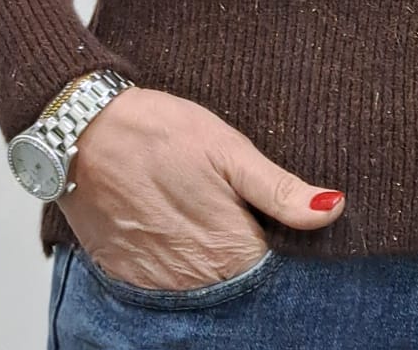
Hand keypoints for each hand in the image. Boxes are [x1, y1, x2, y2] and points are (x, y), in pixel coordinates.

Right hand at [58, 86, 345, 290]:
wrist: (84, 131)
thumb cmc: (162, 132)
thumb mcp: (230, 150)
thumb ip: (281, 190)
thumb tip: (333, 208)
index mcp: (229, 249)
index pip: (277, 271)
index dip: (289, 249)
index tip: (289, 225)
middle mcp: (196, 279)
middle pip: (241, 282)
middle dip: (252, 255)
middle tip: (247, 214)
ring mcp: (158, 283)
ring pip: (205, 285)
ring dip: (216, 261)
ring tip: (211, 217)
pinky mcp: (128, 276)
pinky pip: (167, 284)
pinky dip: (179, 264)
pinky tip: (181, 229)